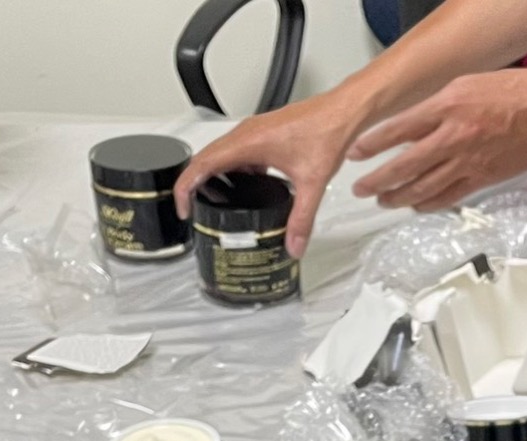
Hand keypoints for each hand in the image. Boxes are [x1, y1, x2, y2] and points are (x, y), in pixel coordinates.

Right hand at [175, 92, 368, 257]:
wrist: (343, 110)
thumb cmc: (327, 131)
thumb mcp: (312, 183)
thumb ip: (301, 219)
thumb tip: (293, 244)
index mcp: (247, 143)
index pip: (201, 164)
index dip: (184, 188)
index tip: (183, 208)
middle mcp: (245, 133)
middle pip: (205, 158)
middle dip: (194, 184)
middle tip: (193, 208)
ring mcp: (253, 131)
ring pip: (221, 153)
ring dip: (214, 175)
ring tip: (215, 200)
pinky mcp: (263, 132)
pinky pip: (237, 150)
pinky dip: (234, 169)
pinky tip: (247, 186)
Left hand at [350, 64, 526, 214]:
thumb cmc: (511, 92)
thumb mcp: (463, 85)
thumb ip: (435, 107)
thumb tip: (411, 125)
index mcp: (446, 107)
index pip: (398, 129)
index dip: (372, 144)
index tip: (355, 153)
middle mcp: (453, 137)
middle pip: (405, 165)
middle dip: (377, 180)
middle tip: (361, 188)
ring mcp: (468, 161)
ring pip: (424, 187)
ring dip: (398, 197)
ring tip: (383, 201)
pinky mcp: (482, 178)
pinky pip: (449, 197)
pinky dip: (429, 204)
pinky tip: (415, 206)